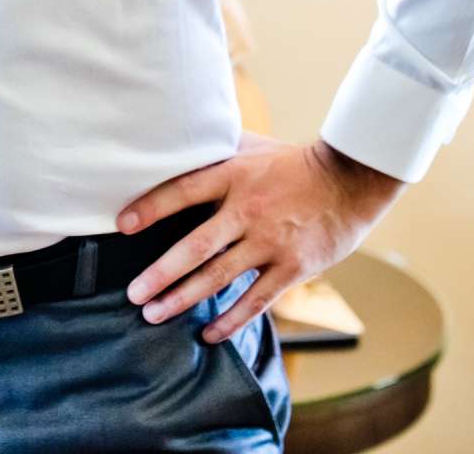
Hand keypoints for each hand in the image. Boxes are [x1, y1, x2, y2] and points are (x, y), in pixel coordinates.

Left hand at [119, 134, 404, 344]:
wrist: (351, 180)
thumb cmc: (293, 162)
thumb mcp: (252, 146)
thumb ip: (216, 149)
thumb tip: (175, 140)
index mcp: (234, 176)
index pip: (183, 192)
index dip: (151, 207)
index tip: (122, 225)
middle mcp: (248, 210)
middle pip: (196, 247)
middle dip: (161, 274)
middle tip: (134, 294)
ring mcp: (270, 242)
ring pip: (219, 277)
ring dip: (183, 298)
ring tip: (154, 314)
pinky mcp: (292, 267)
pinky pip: (256, 299)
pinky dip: (231, 319)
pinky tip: (208, 332)